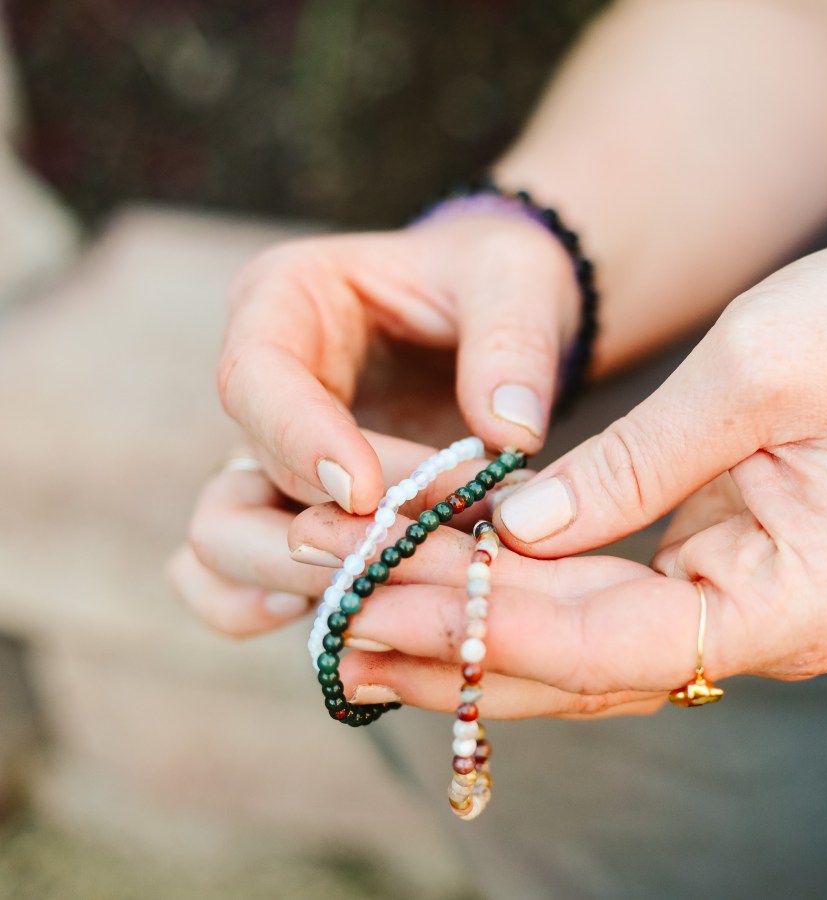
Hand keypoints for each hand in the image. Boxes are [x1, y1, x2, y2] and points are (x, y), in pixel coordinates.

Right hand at [171, 211, 578, 634]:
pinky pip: (249, 581)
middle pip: (234, 485)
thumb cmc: (497, 280)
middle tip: (417, 552)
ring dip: (305, 581)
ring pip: (224, 547)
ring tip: (398, 591)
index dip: (300, 441)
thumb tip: (509, 434)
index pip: (257, 377)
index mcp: (286, 303)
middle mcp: (262, 391)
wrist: (499, 315)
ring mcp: (272, 461)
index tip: (368, 494)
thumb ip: (513, 343)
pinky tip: (360, 618)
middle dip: (321, 534)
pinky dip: (286, 609)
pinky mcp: (302, 516)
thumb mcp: (517, 278)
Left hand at [306, 224, 826, 716]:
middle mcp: (766, 631)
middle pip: (585, 667)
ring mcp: (748, 609)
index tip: (367, 598)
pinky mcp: (730, 572)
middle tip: (330, 625)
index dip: (478, 624)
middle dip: (456, 644)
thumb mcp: (750, 375)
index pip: (603, 642)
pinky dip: (529, 595)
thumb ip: (628, 464)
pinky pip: (614, 606)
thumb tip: (515, 528)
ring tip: (357, 618)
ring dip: (480, 631)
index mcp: (786, 601)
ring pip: (592, 649)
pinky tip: (448, 583)